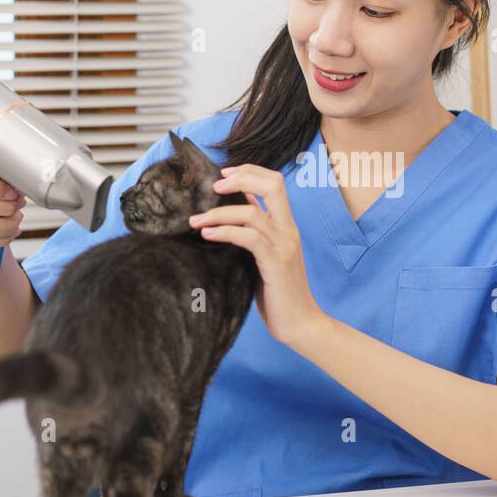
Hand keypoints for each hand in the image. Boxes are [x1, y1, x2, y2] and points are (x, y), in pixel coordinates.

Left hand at [188, 164, 326, 347]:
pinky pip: (249, 238)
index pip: (274, 182)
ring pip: (253, 212)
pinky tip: (207, 235)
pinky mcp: (276, 264)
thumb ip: (254, 233)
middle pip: (273, 185)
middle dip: (241, 178)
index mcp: (287, 226)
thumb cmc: (278, 293)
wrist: (300, 324)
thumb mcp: (265, 256)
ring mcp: (284, 246)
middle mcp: (289, 230)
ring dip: (219, 212)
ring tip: (196, 221)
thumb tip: (231, 213)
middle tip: (213, 186)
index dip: (249, 171)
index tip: (222, 174)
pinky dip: (225, 232)